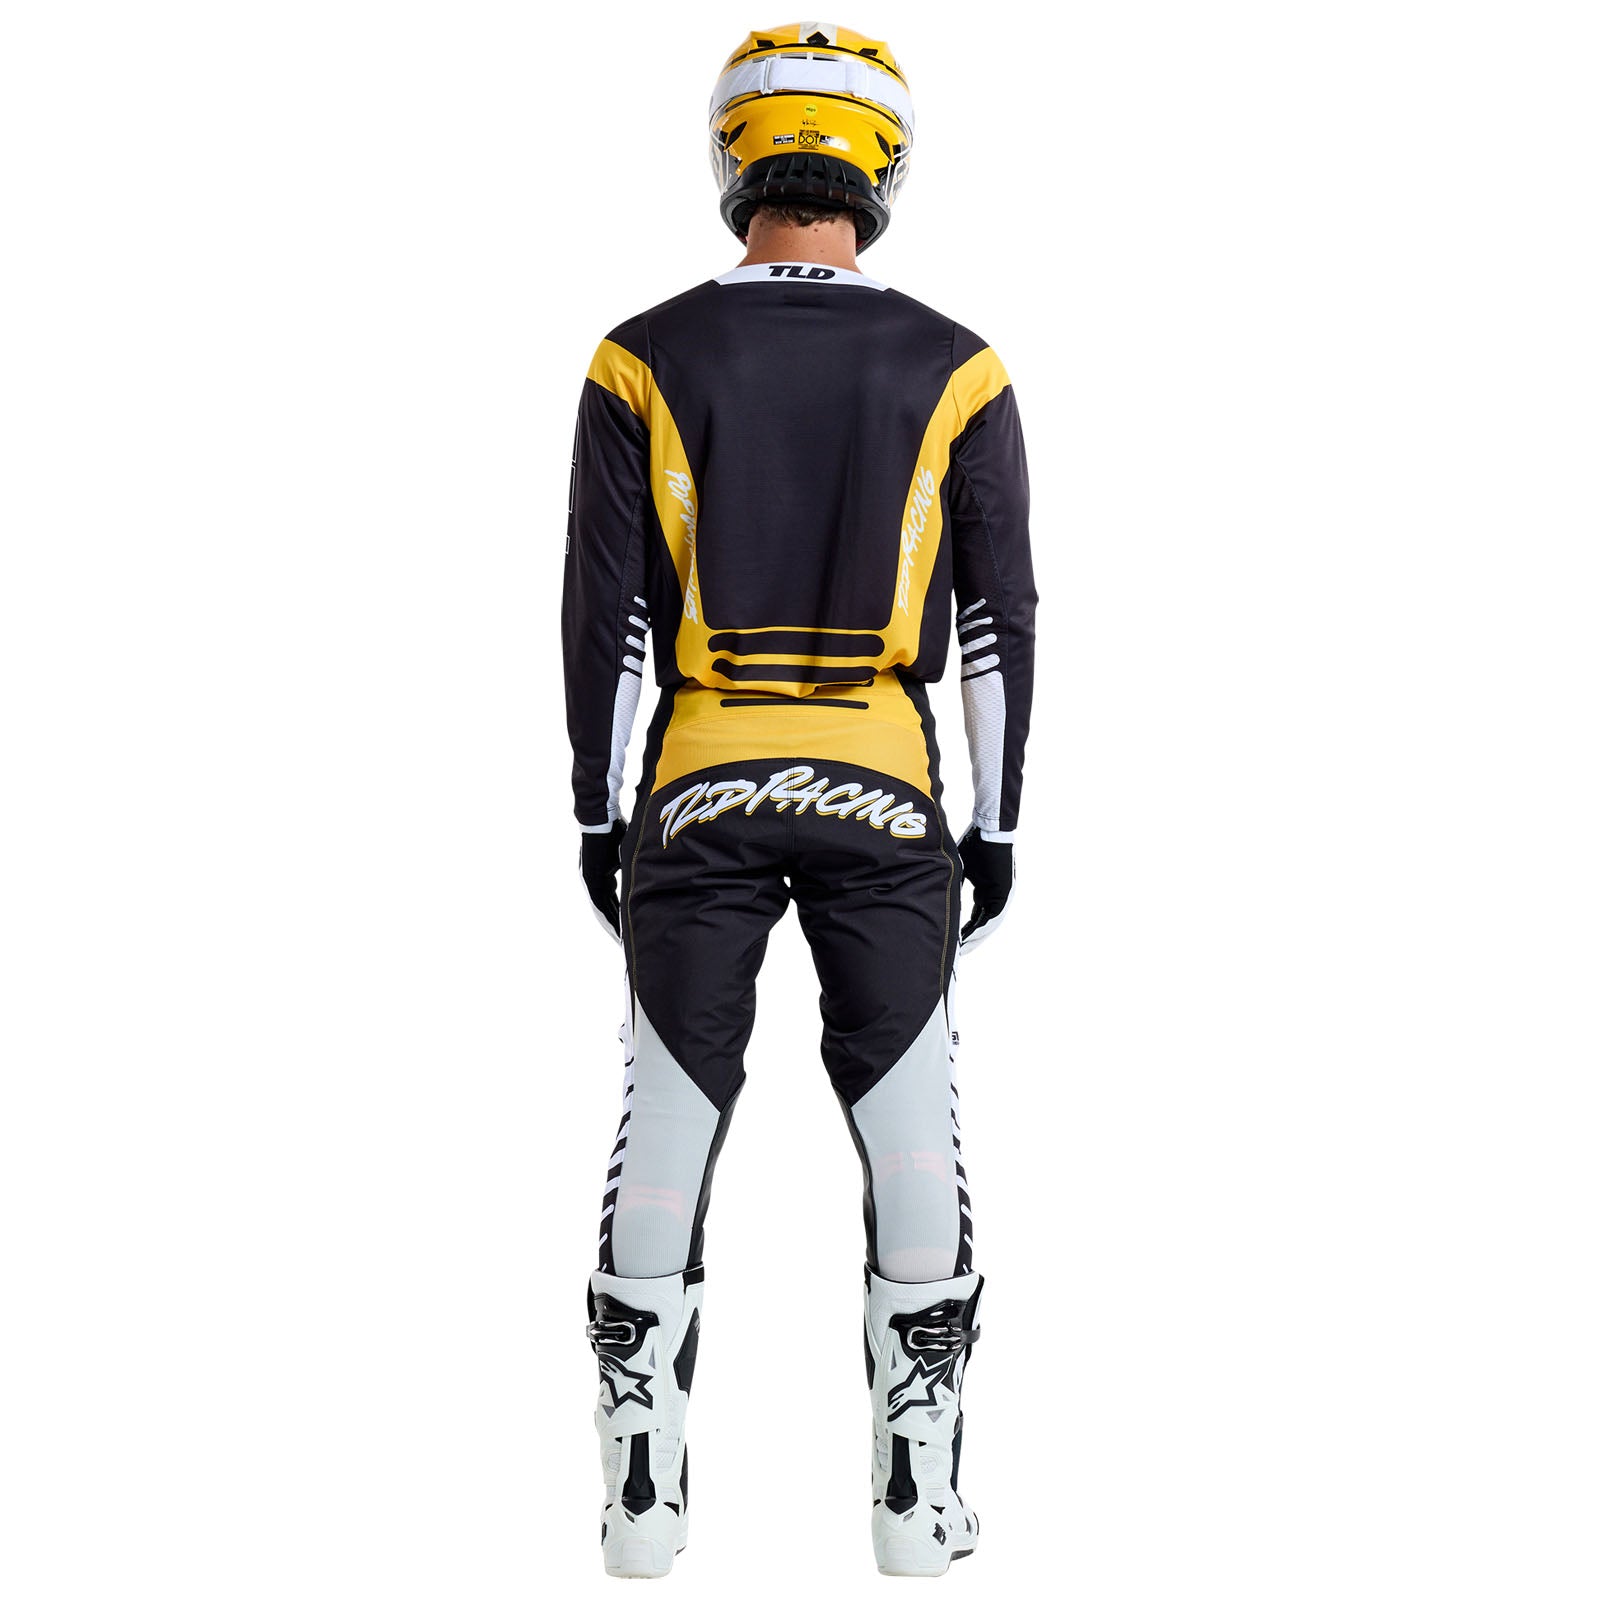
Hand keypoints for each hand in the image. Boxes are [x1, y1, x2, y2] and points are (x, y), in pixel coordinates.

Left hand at [579, 820, 626, 942]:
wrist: (600, 818)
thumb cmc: (615, 828)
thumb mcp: (628, 850)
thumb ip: (635, 862)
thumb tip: (652, 866)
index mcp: (602, 875)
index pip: (611, 900)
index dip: (619, 915)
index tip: (629, 928)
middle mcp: (593, 881)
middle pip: (605, 909)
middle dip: (615, 926)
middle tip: (625, 943)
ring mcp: (590, 881)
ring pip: (601, 910)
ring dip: (612, 926)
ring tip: (622, 942)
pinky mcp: (591, 881)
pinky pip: (600, 904)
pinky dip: (609, 918)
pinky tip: (617, 930)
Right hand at [958, 826, 1013, 949]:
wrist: (990, 830)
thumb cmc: (975, 843)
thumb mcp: (961, 868)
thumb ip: (954, 883)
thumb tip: (936, 893)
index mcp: (988, 892)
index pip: (977, 917)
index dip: (965, 930)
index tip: (954, 942)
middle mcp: (997, 897)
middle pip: (983, 925)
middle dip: (970, 940)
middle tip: (957, 954)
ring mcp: (1003, 896)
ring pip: (988, 925)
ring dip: (975, 939)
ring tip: (961, 951)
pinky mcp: (1004, 894)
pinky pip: (992, 917)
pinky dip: (979, 929)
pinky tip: (968, 938)